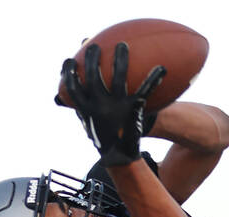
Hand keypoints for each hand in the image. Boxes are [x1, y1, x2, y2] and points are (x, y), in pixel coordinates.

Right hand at [59, 43, 165, 166]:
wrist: (120, 158)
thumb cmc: (105, 141)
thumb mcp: (89, 127)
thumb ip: (82, 111)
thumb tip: (66, 102)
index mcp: (86, 110)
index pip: (72, 88)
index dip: (68, 73)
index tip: (69, 60)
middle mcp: (100, 105)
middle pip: (93, 76)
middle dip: (91, 58)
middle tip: (94, 45)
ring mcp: (117, 106)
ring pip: (118, 77)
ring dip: (120, 59)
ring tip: (122, 46)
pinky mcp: (133, 109)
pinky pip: (144, 90)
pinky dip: (154, 79)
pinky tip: (161, 68)